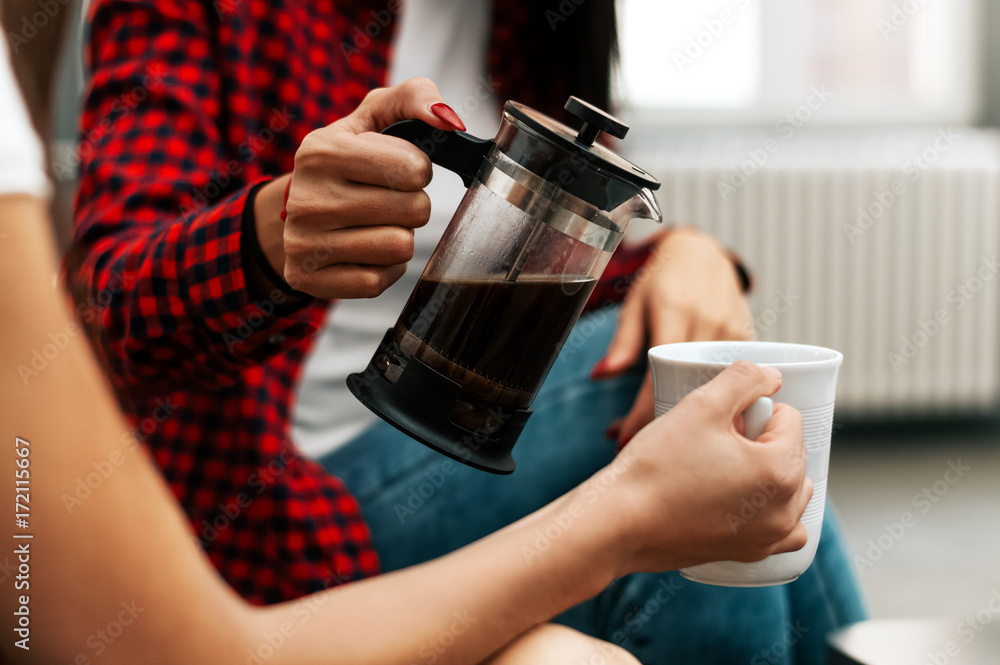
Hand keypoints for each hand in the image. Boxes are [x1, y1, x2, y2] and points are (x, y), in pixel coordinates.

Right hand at [251, 77, 465, 298]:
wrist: (298, 207)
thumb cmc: (349, 158)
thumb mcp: (375, 116)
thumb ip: (415, 98)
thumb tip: (448, 119)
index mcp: (321, 150)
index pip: (413, 169)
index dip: (419, 171)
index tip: (399, 170)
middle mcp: (307, 198)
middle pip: (414, 211)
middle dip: (413, 205)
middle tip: (388, 200)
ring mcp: (303, 243)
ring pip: (399, 248)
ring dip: (400, 236)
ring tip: (376, 224)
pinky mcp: (306, 279)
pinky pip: (377, 283)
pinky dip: (382, 268)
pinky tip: (363, 250)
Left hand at [593, 228, 753, 445]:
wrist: (703, 253)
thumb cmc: (665, 278)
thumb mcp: (636, 303)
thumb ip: (623, 342)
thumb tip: (599, 376)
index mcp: (675, 312)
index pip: (658, 375)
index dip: (642, 412)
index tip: (624, 437)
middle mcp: (707, 323)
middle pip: (686, 388)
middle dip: (661, 421)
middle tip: (635, 443)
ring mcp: (732, 331)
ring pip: (712, 389)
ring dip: (688, 415)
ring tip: (661, 435)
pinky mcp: (748, 337)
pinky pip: (733, 378)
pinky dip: (714, 398)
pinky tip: (696, 414)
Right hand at [598, 361, 810, 574]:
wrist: (618, 523)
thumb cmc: (655, 468)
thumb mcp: (700, 405)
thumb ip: (744, 379)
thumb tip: (772, 375)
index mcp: (780, 470)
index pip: (790, 418)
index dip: (754, 408)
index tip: (719, 421)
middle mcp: (784, 510)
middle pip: (792, 453)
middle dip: (763, 439)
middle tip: (716, 441)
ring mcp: (767, 538)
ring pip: (792, 491)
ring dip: (771, 473)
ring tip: (725, 466)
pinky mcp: (748, 554)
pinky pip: (781, 530)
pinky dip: (772, 512)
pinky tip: (741, 500)